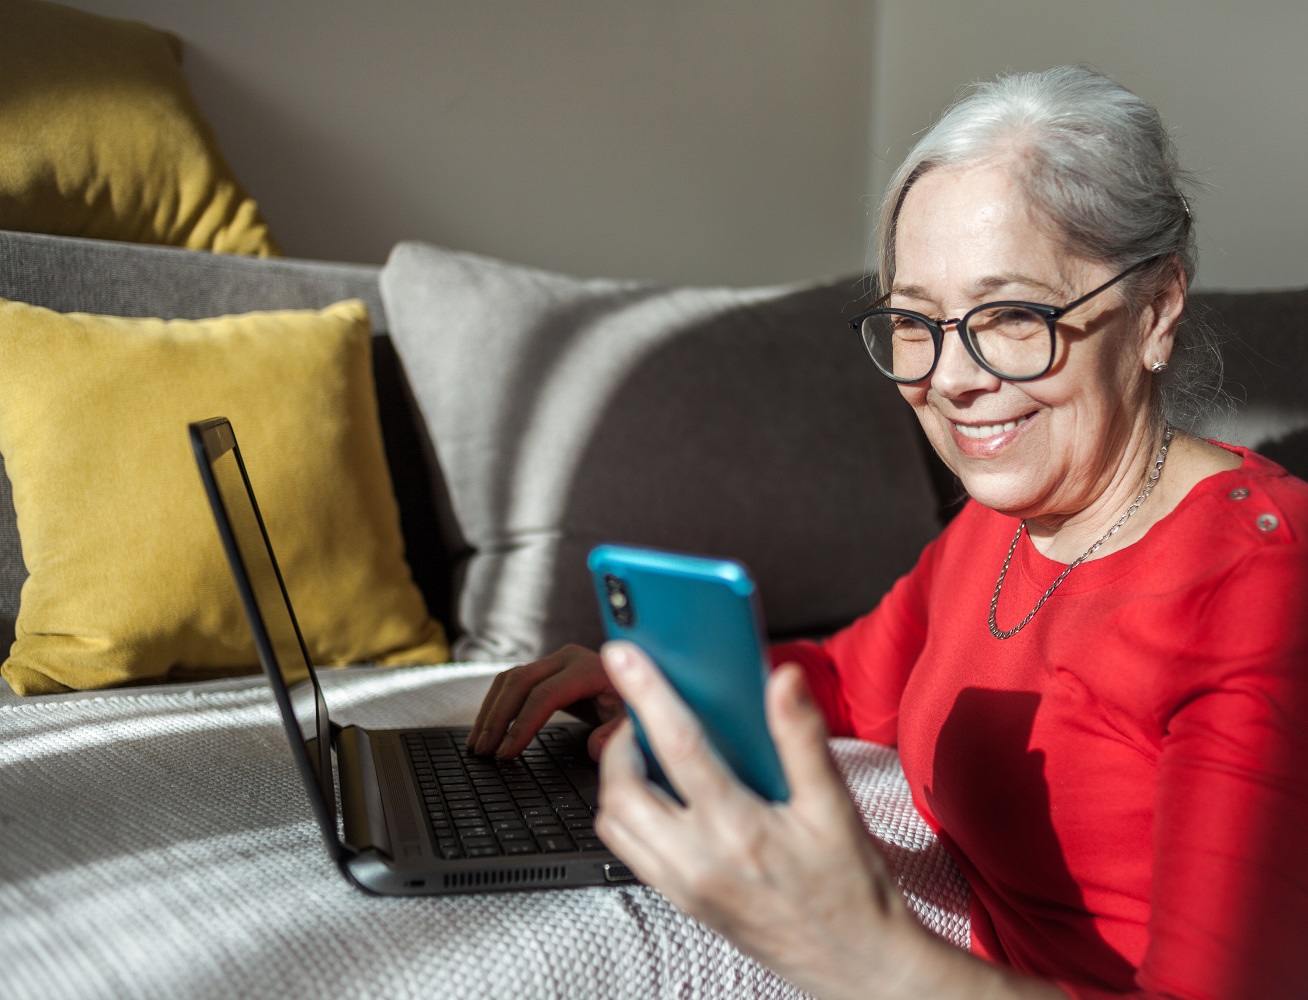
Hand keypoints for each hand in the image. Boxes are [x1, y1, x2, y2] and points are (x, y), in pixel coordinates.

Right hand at [466, 644, 625, 759]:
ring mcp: (554, 661)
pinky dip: (496, 704)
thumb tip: (597, 747)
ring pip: (510, 679)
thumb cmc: (637, 703)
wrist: (640, 684)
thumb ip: (619, 733)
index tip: (506, 752)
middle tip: (483, 751)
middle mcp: (568, 658)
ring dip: (490, 711)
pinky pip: (512, 682)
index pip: (545, 693)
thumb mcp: (636, 719)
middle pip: (519, 682)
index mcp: (590, 668)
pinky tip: (486, 728)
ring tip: (477, 744)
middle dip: (497, 718)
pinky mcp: (546, 670)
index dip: (522, 724)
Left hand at [594, 641, 929, 999]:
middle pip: (622, 789)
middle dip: (620, 742)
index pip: (678, 747)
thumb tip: (784, 679)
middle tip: (641, 716)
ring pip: (614, 826)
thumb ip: (803, 738)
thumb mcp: (835, 806)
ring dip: (617, 782)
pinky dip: (629, 817)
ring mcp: (685, 888)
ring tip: (646, 754)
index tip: (624, 657)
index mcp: (740, 830)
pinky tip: (661, 798)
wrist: (858, 965)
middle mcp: (700, 862)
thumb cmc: (852, 888)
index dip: (646, 694)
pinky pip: (629, 854)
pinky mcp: (683, 903)